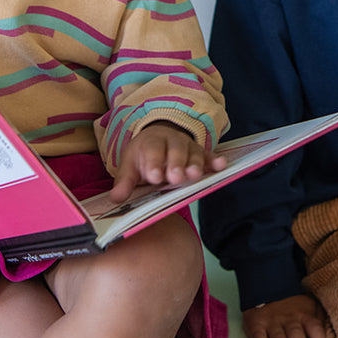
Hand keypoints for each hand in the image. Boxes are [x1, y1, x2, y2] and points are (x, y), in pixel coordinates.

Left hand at [109, 121, 226, 201]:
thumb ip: (125, 183)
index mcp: (151, 142)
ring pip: (192, 153)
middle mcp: (171, 141)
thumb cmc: (144, 156)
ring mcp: (188, 147)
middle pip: (174, 151)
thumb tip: (115, 200)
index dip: (153, 163)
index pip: (152, 151)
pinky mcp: (201, 153)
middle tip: (175, 178)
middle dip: (175, 164)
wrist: (159, 137)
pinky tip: (221, 165)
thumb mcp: (130, 166)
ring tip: (194, 176)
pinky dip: (214, 161)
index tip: (154, 176)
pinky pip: (209, 156)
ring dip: (194, 164)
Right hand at [243, 294, 331, 337]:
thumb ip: (323, 323)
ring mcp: (273, 321)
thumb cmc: (296, 309)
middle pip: (296, 334)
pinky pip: (258, 334)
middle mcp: (290, 318)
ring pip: (278, 336)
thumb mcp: (313, 310)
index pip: (315, 329)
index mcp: (306, 315)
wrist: (269, 289)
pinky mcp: (257, 324)